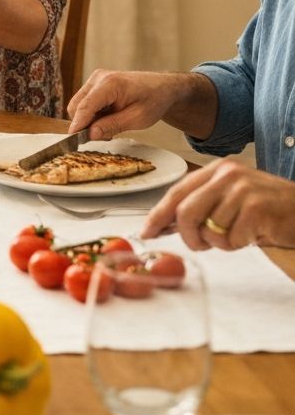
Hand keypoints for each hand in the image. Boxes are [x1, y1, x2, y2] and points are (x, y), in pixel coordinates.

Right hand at [66, 69, 182, 138]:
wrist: (162, 87)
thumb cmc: (154, 100)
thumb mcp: (138, 118)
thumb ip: (112, 125)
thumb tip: (90, 134)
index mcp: (111, 84)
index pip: (86, 106)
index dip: (78, 124)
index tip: (72, 140)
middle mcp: (98, 78)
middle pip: (77, 105)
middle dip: (84, 124)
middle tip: (103, 136)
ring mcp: (95, 79)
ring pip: (78, 105)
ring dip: (89, 120)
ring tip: (109, 126)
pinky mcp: (95, 84)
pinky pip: (85, 102)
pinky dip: (92, 114)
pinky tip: (108, 118)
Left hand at [141, 159, 294, 249]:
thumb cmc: (267, 209)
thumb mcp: (231, 198)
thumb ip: (201, 205)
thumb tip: (165, 224)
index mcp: (217, 170)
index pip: (177, 192)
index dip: (158, 214)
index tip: (146, 232)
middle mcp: (227, 175)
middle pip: (186, 212)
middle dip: (188, 236)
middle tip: (200, 244)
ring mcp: (242, 190)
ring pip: (209, 230)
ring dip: (220, 242)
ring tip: (239, 233)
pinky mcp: (257, 209)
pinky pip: (231, 239)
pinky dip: (238, 244)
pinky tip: (253, 235)